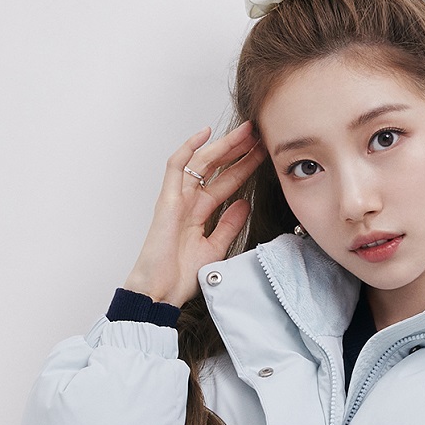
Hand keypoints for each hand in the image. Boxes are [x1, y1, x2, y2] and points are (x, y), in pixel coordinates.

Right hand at [124, 121, 265, 308]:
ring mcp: (177, 198)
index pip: (226, 181)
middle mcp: (189, 201)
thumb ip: (229, 224)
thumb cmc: (180, 275)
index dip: (245, 166)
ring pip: (201, 162)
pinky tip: (205, 134)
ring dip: (223, 145)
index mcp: (199, 212)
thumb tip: (245, 204)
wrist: (162, 291)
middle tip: (258, 134)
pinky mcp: (167, 200)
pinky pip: (176, 168)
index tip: (263, 153)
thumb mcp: (215, 247)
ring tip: (244, 132)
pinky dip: (188, 148)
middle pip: (217, 167)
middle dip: (238, 150)